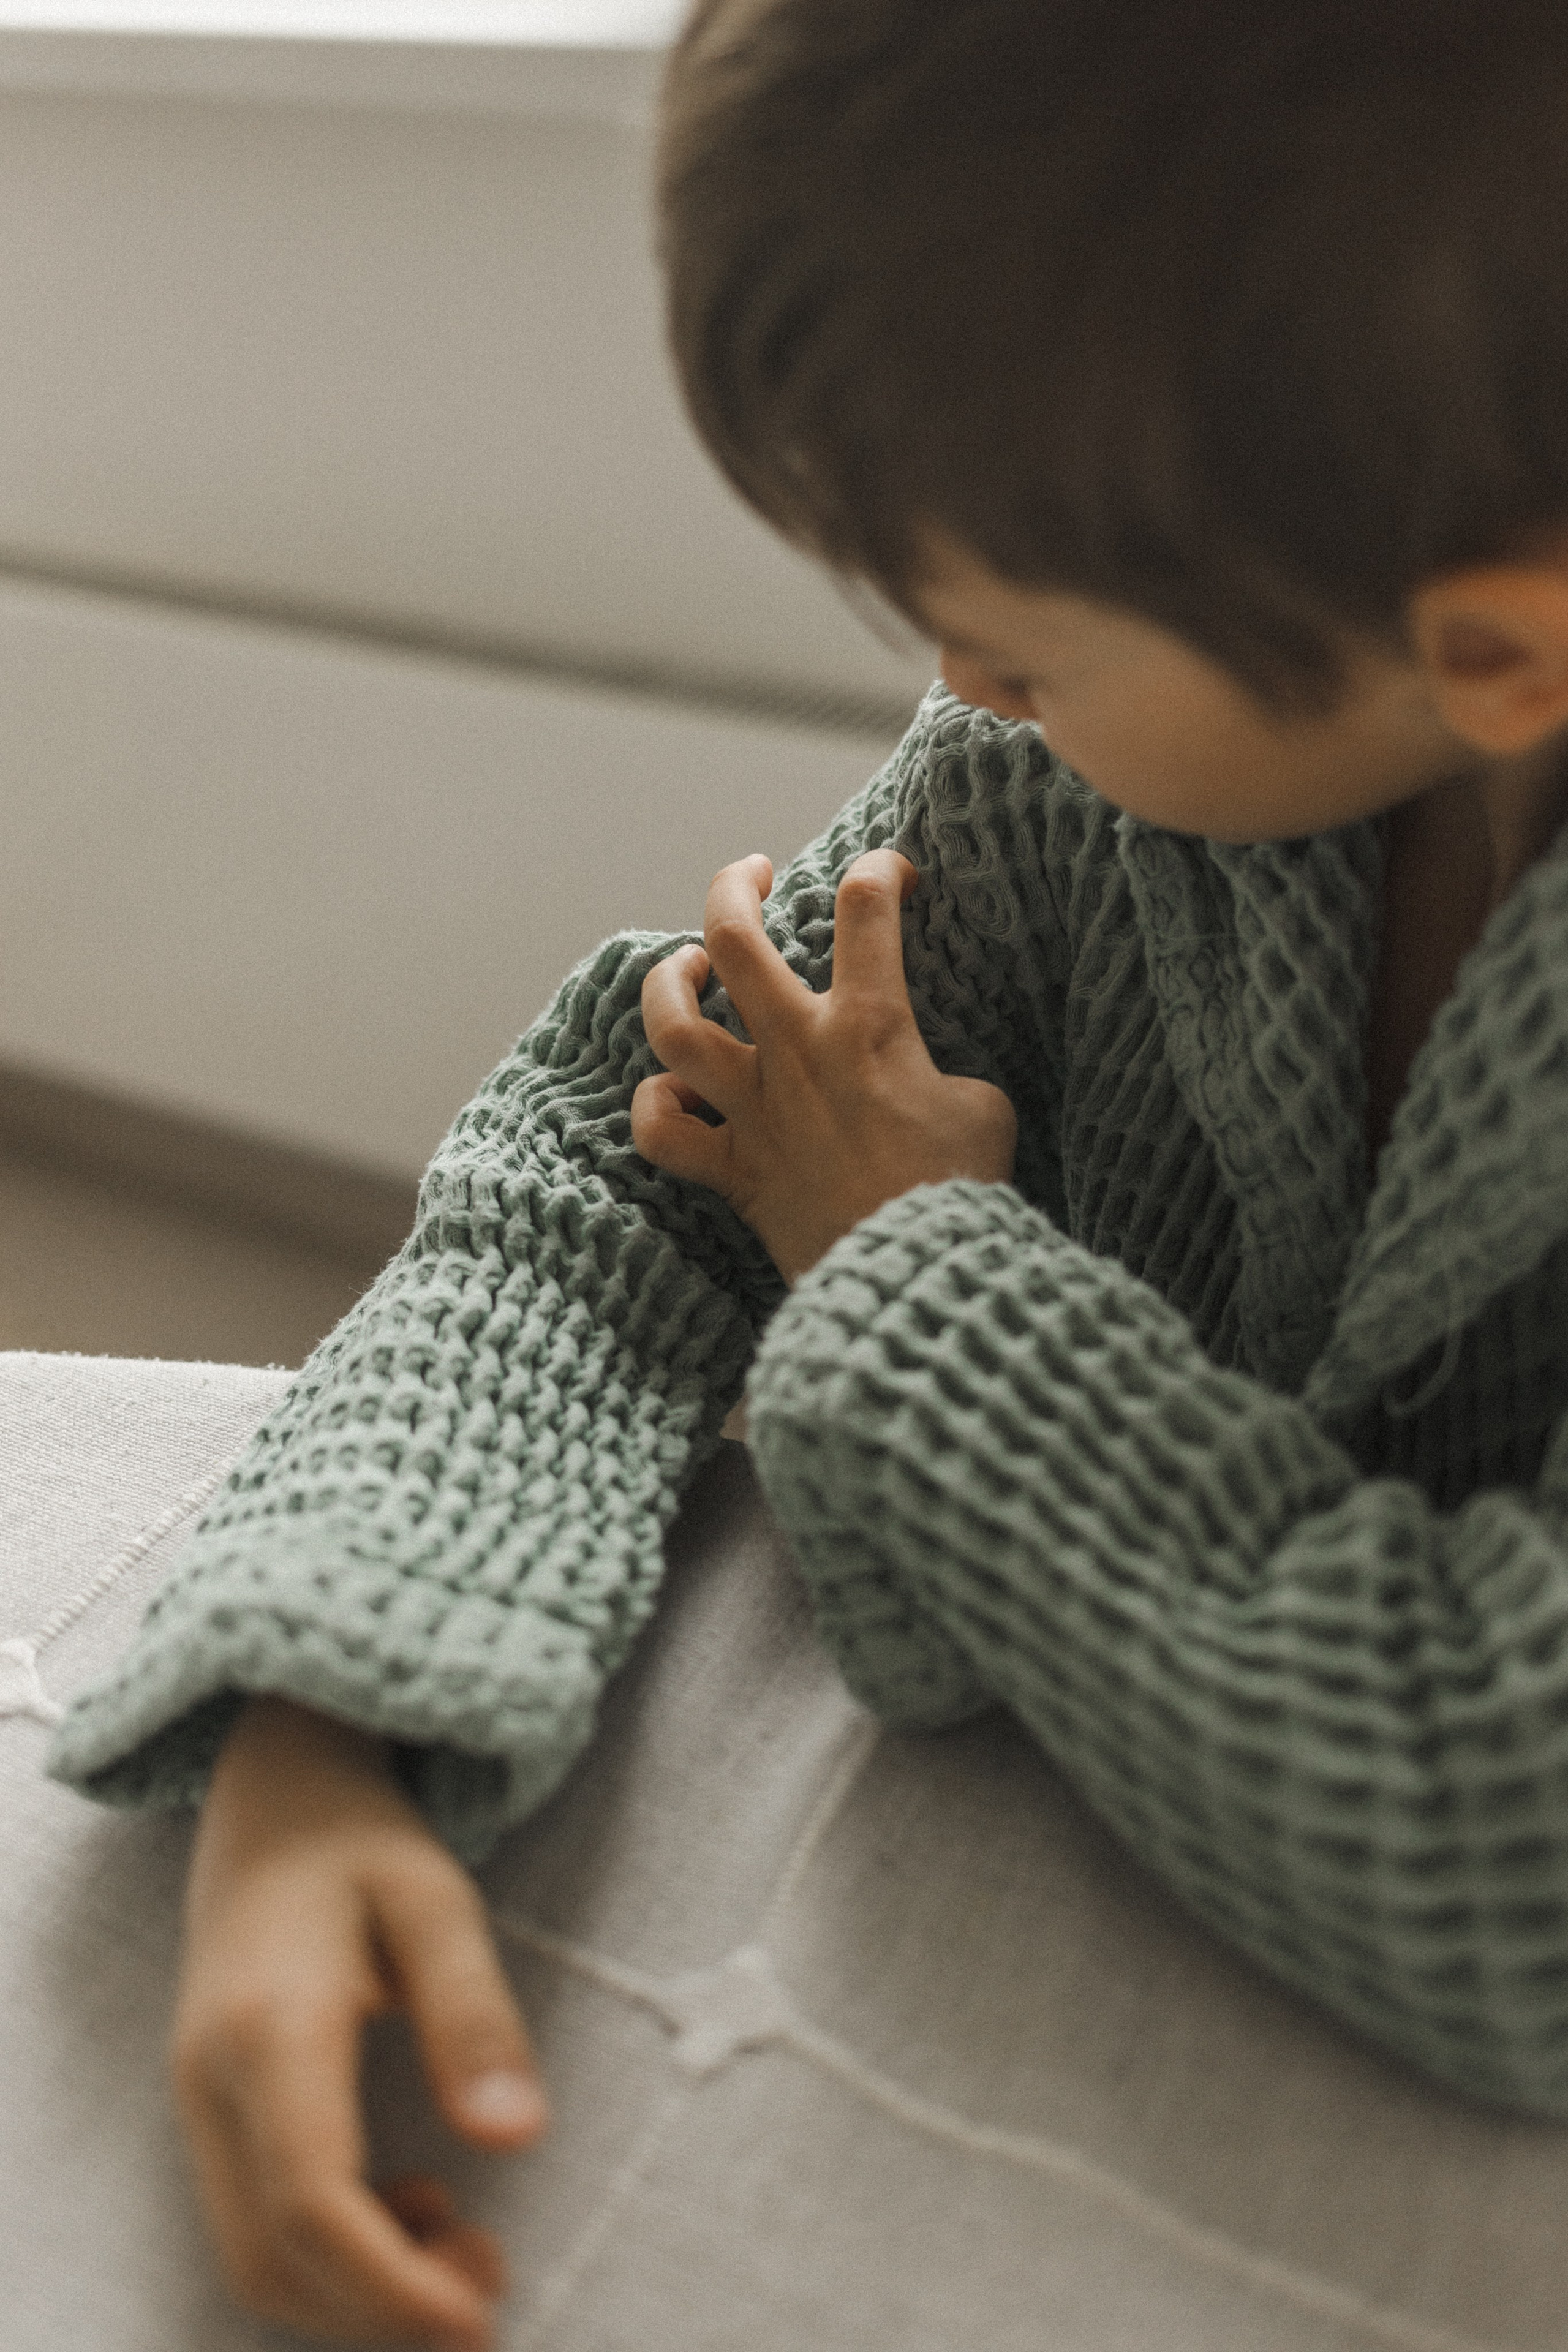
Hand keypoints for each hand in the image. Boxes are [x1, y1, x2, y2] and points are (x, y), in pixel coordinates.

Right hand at [172, 1697, 546, 2349]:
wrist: (274, 1789)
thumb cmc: (363, 1838)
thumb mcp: (438, 1900)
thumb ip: (474, 2014)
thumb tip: (519, 2136)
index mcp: (271, 2028)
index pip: (311, 2203)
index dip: (391, 2287)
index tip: (479, 2319)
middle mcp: (213, 2078)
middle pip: (273, 2257)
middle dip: (380, 2308)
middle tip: (490, 2286)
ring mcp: (198, 2097)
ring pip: (254, 2256)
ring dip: (355, 2292)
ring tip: (463, 2251)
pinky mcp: (211, 2106)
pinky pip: (253, 2222)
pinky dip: (329, 2255)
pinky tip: (411, 2208)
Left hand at [632, 849, 1016, 1282]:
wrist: (918, 1276)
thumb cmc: (960, 1190)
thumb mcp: (981, 1107)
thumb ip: (940, 1073)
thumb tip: (918, 1081)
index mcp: (868, 1026)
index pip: (864, 908)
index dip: (878, 870)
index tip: (890, 875)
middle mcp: (797, 1053)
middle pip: (732, 937)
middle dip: (734, 887)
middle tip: (753, 874)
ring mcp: (754, 1111)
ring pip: (671, 1027)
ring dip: (668, 984)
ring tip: (687, 967)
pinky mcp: (733, 1172)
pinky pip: (661, 1132)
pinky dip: (656, 1106)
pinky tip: (674, 1093)